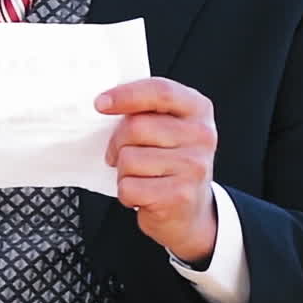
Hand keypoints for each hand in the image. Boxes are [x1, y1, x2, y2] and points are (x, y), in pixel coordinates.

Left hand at [95, 77, 217, 260]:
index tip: (101, 103)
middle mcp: (201, 135)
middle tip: (119, 153)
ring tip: (138, 176)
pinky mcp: (180, 195)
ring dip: (123, 171)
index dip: (126, 95)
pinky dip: (126, 193)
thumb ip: (146, 110)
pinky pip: (130, 187)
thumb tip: (104, 104)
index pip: (160, 92)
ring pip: (129, 159)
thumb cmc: (170, 162)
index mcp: (197, 109)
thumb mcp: (169, 127)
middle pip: (136, 127)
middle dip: (117, 142)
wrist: (191, 211)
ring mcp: (193, 166)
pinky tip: (142, 194)